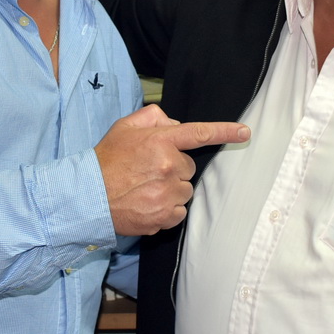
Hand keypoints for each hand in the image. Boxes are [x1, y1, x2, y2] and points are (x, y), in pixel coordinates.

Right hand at [95, 104, 249, 235]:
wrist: (88, 195)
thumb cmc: (106, 160)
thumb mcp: (124, 127)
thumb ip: (152, 117)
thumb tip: (173, 123)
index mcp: (160, 141)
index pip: (199, 133)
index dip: (225, 132)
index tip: (245, 132)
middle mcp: (168, 166)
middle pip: (189, 167)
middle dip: (174, 168)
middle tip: (149, 171)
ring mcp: (167, 193)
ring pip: (185, 190)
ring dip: (171, 189)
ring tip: (145, 189)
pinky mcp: (163, 216)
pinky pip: (179, 211)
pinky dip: (167, 209)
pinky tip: (148, 204)